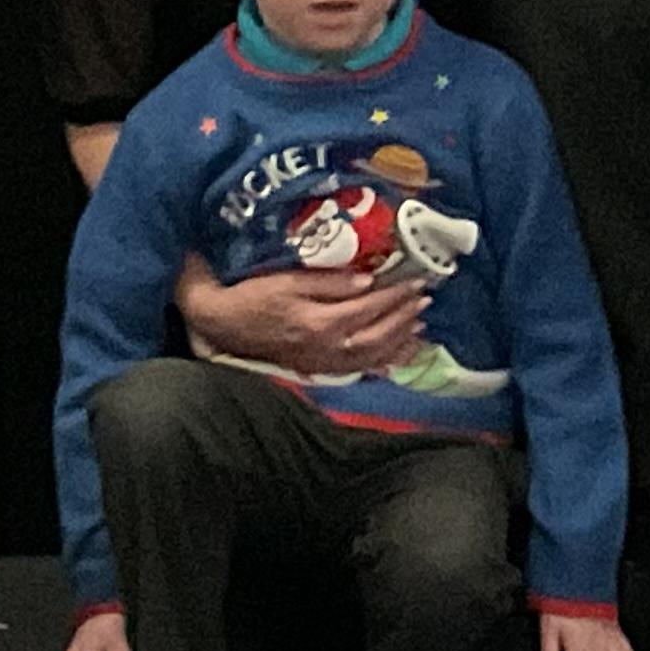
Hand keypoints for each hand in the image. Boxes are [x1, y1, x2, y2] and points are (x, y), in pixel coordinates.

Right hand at [175, 255, 425, 376]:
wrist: (225, 324)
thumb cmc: (255, 296)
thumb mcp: (290, 280)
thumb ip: (330, 283)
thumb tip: (368, 281)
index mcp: (322, 322)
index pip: (370, 307)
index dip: (396, 294)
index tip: (417, 281)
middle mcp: (328, 348)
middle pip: (377, 334)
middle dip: (403, 316)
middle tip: (424, 300)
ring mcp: (324, 362)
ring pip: (372, 356)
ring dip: (399, 340)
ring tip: (419, 324)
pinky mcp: (319, 369)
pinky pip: (358, 370)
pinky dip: (382, 364)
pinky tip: (397, 357)